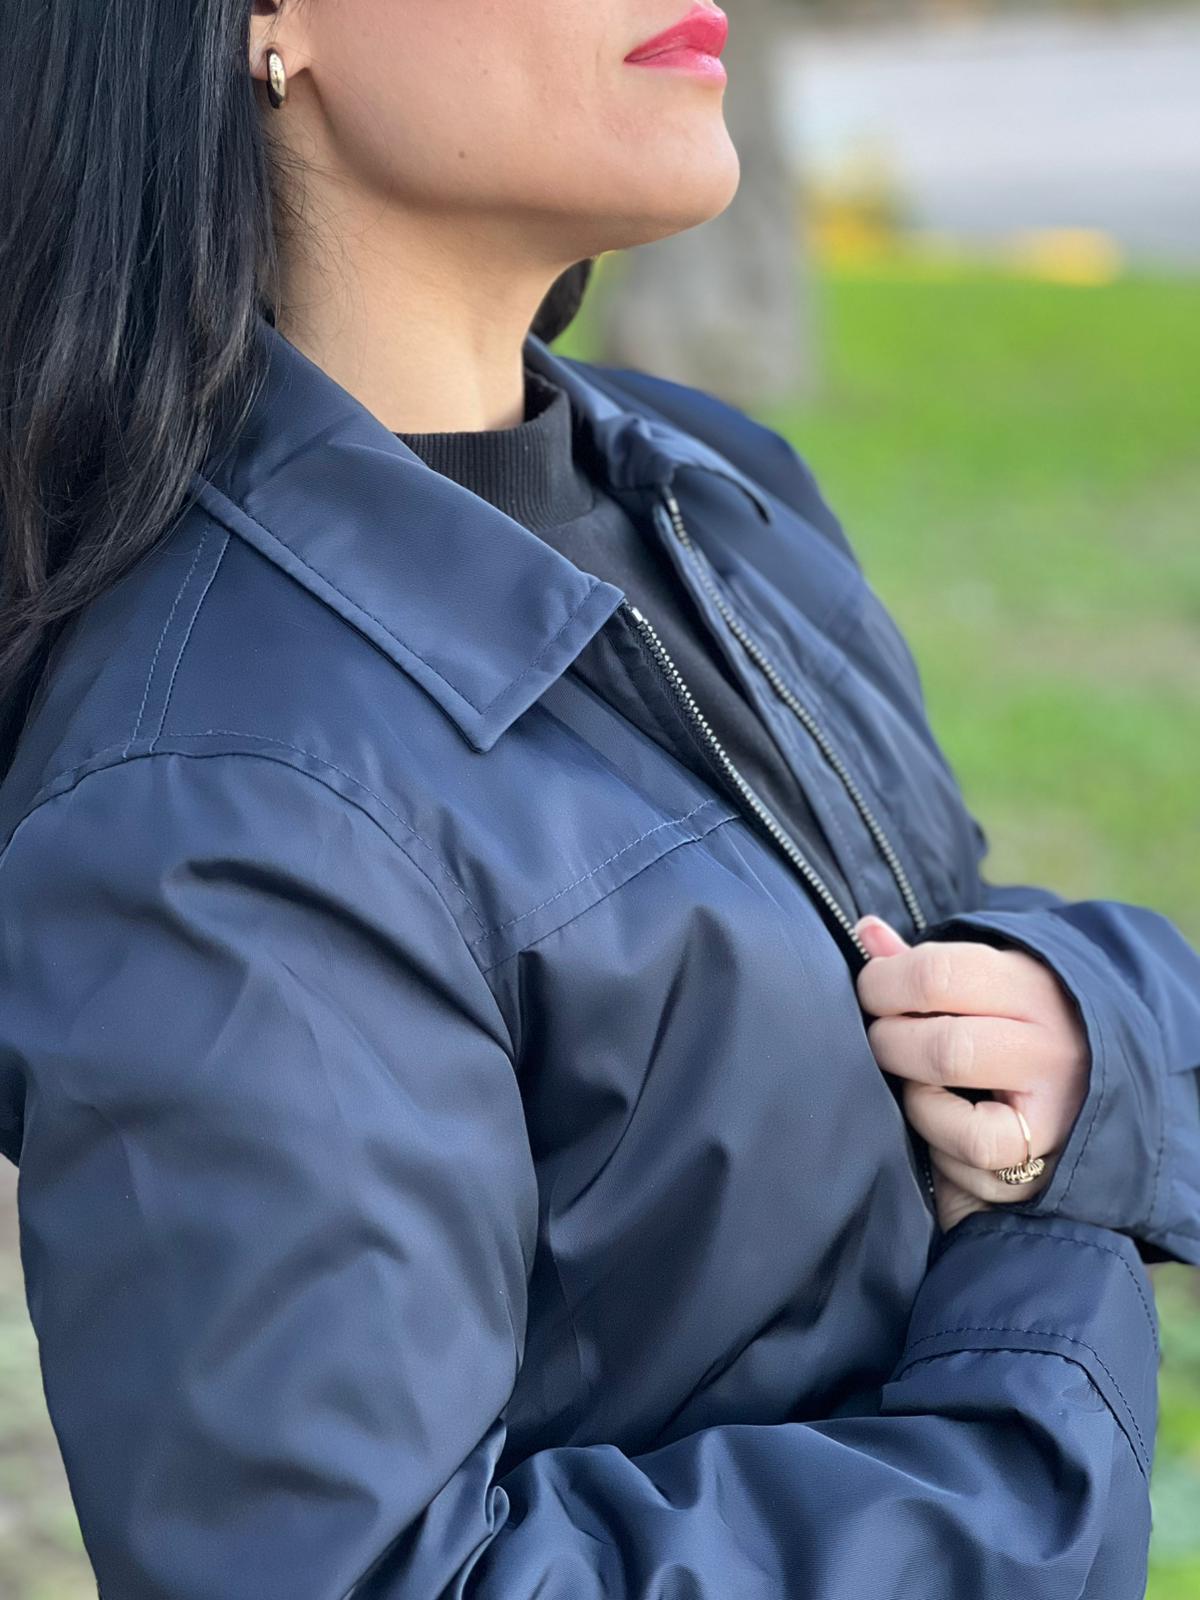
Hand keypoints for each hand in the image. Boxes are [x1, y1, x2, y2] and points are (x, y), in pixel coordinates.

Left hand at [853, 914, 1090, 1231]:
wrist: (1095, 1100)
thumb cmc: (1013, 1036)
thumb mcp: (983, 990)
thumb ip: (921, 966)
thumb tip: (865, 930)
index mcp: (1031, 984)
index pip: (939, 973)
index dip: (882, 984)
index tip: (871, 994)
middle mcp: (1050, 1043)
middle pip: (942, 1041)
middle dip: (889, 1042)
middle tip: (882, 1043)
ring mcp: (1054, 1105)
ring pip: (958, 1098)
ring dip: (913, 1093)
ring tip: (917, 1086)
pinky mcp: (1042, 1159)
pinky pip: (972, 1148)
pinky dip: (940, 1142)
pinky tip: (943, 1132)